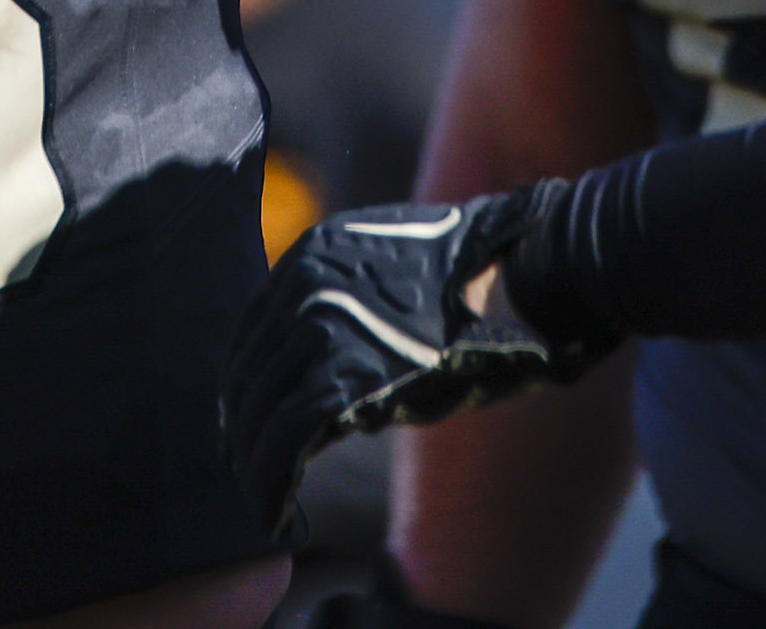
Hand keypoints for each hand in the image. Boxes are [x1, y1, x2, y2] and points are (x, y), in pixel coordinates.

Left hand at [221, 188, 607, 539]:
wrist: (523, 274)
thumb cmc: (476, 283)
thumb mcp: (394, 275)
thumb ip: (347, 305)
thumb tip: (316, 366)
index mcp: (313, 254)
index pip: (252, 333)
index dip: (244, 387)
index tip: (242, 423)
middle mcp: (306, 285)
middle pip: (246, 374)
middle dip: (242, 429)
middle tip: (243, 470)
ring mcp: (324, 329)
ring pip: (260, 412)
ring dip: (254, 466)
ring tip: (261, 503)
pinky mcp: (348, 378)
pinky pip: (288, 440)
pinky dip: (273, 482)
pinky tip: (276, 512)